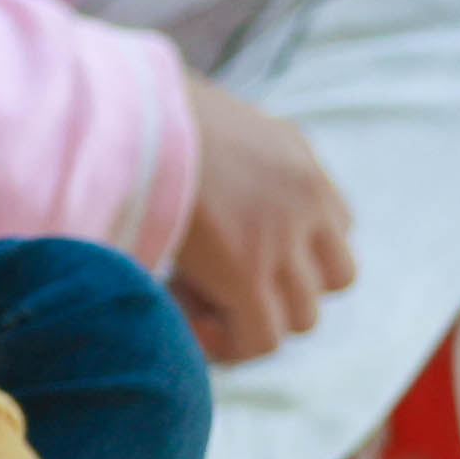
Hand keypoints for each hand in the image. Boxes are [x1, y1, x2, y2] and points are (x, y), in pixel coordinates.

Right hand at [169, 73, 354, 361]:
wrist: (123, 115)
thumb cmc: (142, 115)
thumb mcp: (211, 122)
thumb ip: (231, 159)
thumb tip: (206, 188)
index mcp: (297, 158)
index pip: (337, 226)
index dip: (292, 255)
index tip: (234, 255)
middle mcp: (305, 198)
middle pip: (334, 279)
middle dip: (281, 292)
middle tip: (218, 285)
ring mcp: (282, 237)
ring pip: (302, 318)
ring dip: (253, 320)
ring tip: (191, 300)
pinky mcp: (247, 272)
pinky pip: (259, 339)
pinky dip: (226, 343)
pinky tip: (181, 315)